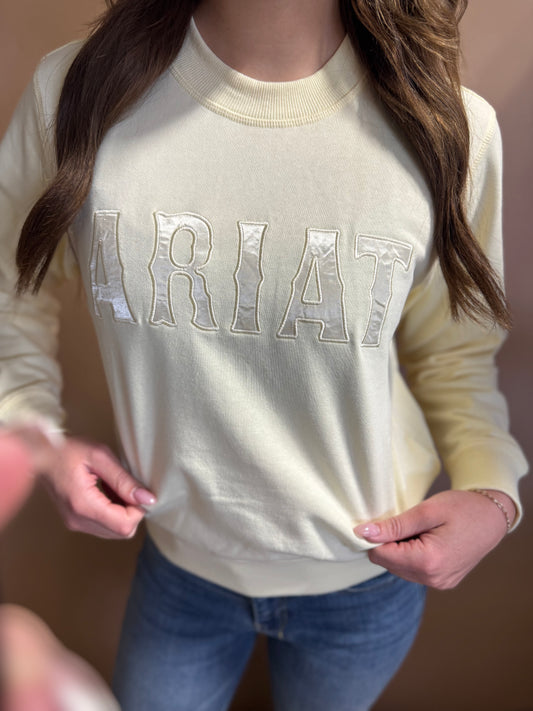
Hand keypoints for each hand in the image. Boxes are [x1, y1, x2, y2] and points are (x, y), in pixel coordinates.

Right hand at [2, 424, 156, 539]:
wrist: (41, 454)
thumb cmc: (68, 451)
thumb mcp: (100, 457)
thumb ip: (124, 480)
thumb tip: (148, 499)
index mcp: (83, 505)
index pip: (124, 525)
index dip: (138, 510)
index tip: (137, 491)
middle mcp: (78, 521)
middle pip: (121, 532)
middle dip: (132, 511)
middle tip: (126, 487)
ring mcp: (76, 523)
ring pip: (114, 531)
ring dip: (123, 512)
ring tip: (114, 487)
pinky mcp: (75, 521)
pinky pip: (104, 526)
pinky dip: (113, 512)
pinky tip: (108, 492)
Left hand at [353, 490, 514, 589]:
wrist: (492, 517)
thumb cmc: (462, 508)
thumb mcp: (426, 511)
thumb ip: (393, 525)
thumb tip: (362, 533)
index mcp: (428, 562)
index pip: (380, 555)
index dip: (378, 536)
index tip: (388, 520)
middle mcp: (433, 579)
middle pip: (388, 563)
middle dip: (392, 543)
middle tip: (413, 524)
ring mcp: (439, 583)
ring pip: (399, 568)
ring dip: (402, 549)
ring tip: (422, 531)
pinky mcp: (443, 582)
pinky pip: (414, 571)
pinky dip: (413, 555)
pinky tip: (428, 540)